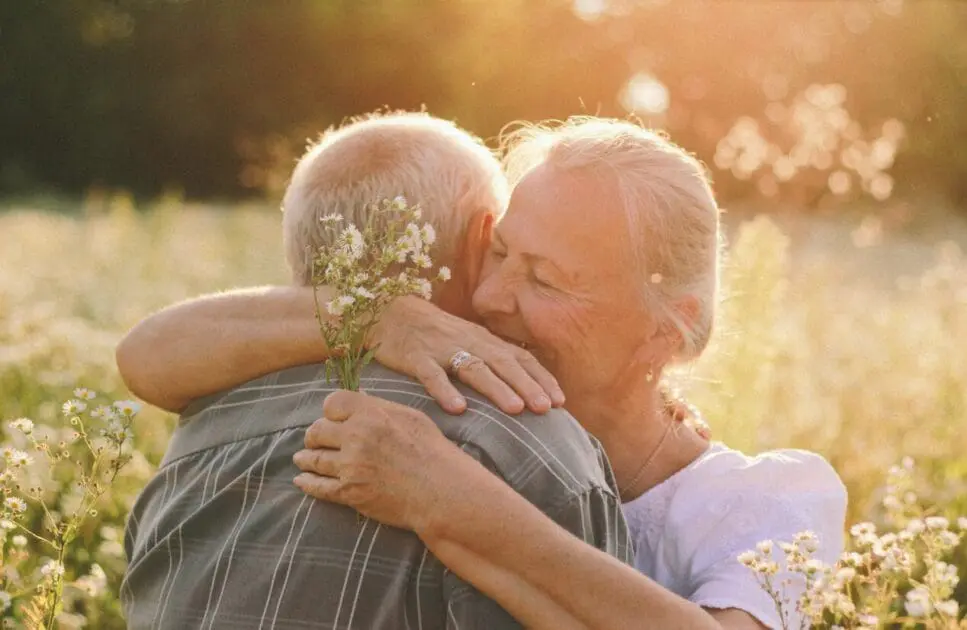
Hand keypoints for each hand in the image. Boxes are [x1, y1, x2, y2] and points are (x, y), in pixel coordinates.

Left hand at [293, 390, 473, 531]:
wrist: (441, 490)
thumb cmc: (432, 451)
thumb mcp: (410, 417)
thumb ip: (380, 407)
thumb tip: (359, 398)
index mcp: (371, 413)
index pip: (332, 403)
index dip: (330, 411)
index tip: (331, 418)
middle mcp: (356, 436)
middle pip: (317, 430)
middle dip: (315, 435)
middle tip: (314, 440)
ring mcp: (350, 465)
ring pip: (314, 458)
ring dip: (306, 458)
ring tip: (302, 458)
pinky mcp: (349, 492)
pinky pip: (318, 486)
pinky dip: (307, 483)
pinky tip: (301, 480)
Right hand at [368, 296, 564, 414]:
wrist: (391, 313)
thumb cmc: (436, 334)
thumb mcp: (469, 342)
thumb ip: (493, 361)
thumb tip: (524, 389)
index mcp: (485, 341)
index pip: (520, 357)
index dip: (541, 378)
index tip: (561, 402)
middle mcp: (469, 343)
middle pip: (503, 363)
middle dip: (527, 385)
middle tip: (547, 409)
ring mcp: (442, 349)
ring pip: (474, 368)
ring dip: (496, 388)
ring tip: (515, 409)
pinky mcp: (415, 357)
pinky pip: (432, 374)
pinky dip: (444, 390)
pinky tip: (457, 409)